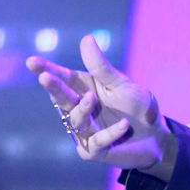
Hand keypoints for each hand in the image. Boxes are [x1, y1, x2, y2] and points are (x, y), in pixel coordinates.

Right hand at [25, 34, 175, 176]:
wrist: (157, 137)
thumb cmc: (138, 108)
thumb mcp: (122, 85)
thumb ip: (102, 67)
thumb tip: (86, 38)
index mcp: (84, 89)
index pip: (62, 78)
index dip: (47, 70)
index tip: (31, 62)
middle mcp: (80, 109)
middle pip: (61, 98)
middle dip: (53, 88)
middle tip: (45, 78)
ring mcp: (85, 131)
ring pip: (74, 120)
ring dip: (82, 109)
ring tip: (92, 99)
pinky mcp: (93, 151)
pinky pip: (95, 141)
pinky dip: (110, 133)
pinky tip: (124, 125)